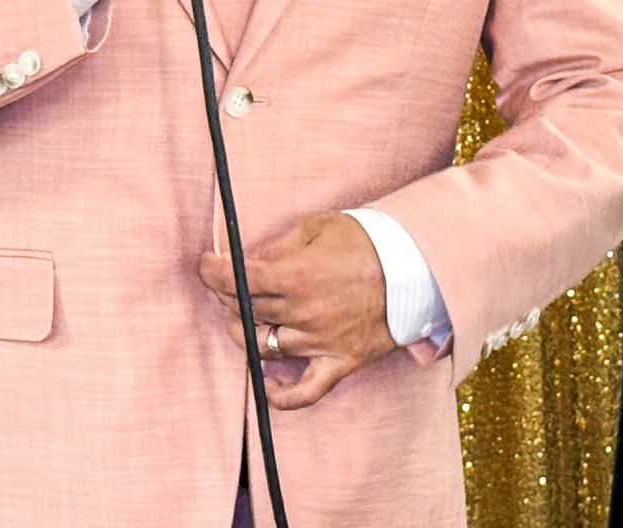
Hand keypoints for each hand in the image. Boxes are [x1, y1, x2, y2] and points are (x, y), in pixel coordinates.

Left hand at [198, 213, 398, 408]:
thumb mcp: (318, 227)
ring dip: (246, 331)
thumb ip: (277, 245)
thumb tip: (244, 261)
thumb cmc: (366, 242)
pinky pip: (304, 393)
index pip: (236, 279)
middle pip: (244, 311)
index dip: (211, 272)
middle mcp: (305, 312)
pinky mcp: (339, 363)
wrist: (416, 268)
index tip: (206, 265)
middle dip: (228, 295)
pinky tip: (267, 385)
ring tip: (248, 317)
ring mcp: (321, 341)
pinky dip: (281, 396)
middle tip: (230, 284)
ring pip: (263, 346)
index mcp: (297, 274)